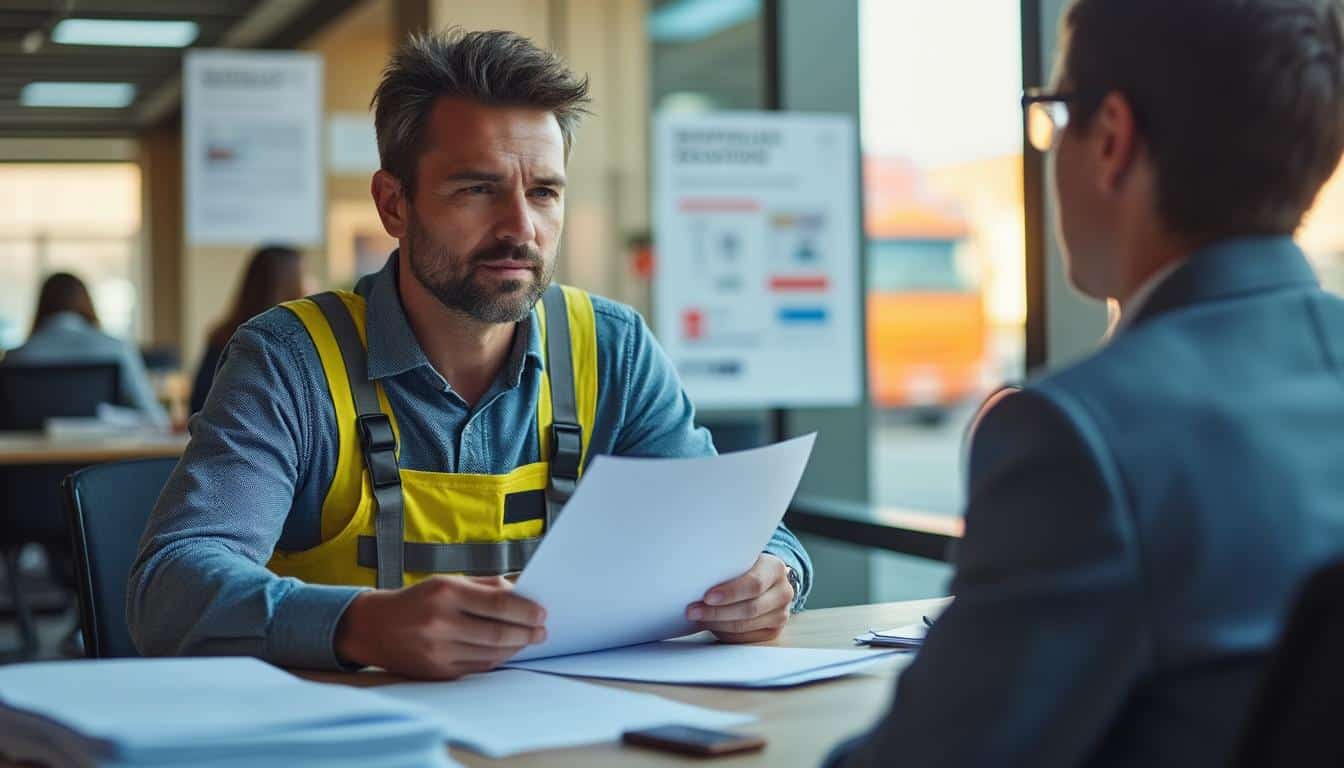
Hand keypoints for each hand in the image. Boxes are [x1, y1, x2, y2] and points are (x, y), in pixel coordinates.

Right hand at [335, 575, 545, 679]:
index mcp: (446, 593)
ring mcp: (438, 651)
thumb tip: (523, 591)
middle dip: (527, 633)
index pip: (499, 604)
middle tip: (542, 631)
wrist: (373, 627)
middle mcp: (441, 623)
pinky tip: (506, 651)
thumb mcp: (448, 582)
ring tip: (527, 640)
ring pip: (491, 654)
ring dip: (515, 648)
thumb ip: (486, 586)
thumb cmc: (417, 600)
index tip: (542, 612)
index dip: (526, 610)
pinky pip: (478, 668)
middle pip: (498, 633)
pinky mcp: (437, 672)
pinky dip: (497, 660)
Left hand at [686, 554, 794, 643]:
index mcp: (776, 568)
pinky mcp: (774, 631)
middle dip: (717, 612)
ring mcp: (781, 614)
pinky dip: (725, 633)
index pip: (754, 584)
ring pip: (745, 626)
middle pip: (750, 609)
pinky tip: (711, 625)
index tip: (707, 597)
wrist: (763, 581)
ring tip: (698, 618)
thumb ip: (727, 567)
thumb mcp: (740, 560)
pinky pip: (745, 638)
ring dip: (717, 623)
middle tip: (693, 611)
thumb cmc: (744, 568)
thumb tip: (695, 581)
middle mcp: (784, 592)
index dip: (730, 592)